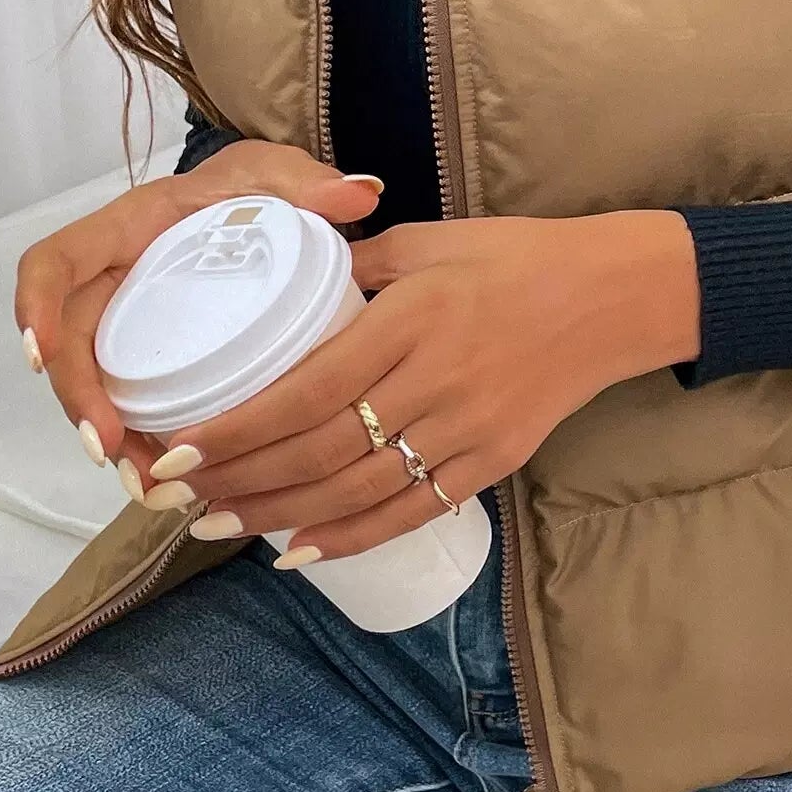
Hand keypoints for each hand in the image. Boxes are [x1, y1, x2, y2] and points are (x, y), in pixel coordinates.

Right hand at [13, 141, 383, 495]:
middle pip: (71, 343)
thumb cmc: (253, 185)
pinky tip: (169, 482)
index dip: (37, 307)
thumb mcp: (277, 174)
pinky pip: (132, 400)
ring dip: (113, 438)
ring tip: (149, 486)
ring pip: (97, 384)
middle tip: (113, 450)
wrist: (258, 202)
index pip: (56, 263)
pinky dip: (144, 443)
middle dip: (79, 400)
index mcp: (128, 230)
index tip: (44, 357)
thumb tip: (362, 193)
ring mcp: (130, 322)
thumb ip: (310, 182)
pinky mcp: (152, 355)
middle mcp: (115, 279)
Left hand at [140, 211, 700, 562]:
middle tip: (178, 497)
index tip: (181, 449)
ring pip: (359, 490)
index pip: (309, 388)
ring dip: (282, 515)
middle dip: (243, 479)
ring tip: (221, 525)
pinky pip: (413, 510)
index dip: (240, 428)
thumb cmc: (516, 257)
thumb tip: (289, 279)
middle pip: (322, 449)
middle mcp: (436, 381)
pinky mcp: (493, 461)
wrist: (614, 296)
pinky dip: (353, 537)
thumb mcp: (431, 239)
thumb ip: (358, 264)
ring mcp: (467, 430)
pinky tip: (301, 552)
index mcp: (414, 319)